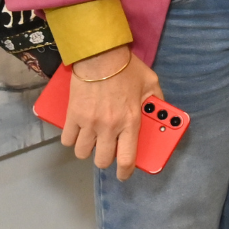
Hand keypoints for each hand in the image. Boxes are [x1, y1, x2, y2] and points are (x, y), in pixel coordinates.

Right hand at [63, 46, 162, 181]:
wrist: (100, 54)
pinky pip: (68, 140)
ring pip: (83, 153)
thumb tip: (160, 113)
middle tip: (107, 149)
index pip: (127, 158)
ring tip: (92, 139)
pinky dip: (72, 139)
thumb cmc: (127, 67)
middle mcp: (109, 127)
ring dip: (88, 149)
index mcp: (130, 121)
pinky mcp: (73, 116)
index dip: (124, 172)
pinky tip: (78, 131)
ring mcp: (89, 123)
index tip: (123, 174)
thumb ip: (156, 101)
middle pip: (102, 160)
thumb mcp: (150, 83)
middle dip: (105, 159)